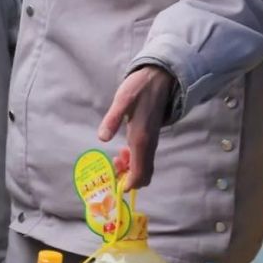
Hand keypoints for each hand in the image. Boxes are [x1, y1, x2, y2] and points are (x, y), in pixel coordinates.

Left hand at [97, 66, 173, 189]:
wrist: (160, 78)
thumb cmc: (139, 88)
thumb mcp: (123, 99)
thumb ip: (113, 118)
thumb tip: (102, 138)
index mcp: (141, 140)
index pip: (139, 175)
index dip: (128, 184)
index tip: (114, 183)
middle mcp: (149, 145)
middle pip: (144, 176)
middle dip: (128, 179)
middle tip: (112, 167)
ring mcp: (152, 142)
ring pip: (144, 168)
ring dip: (130, 169)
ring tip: (116, 157)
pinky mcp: (151, 138)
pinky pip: (144, 159)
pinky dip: (133, 161)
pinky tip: (123, 150)